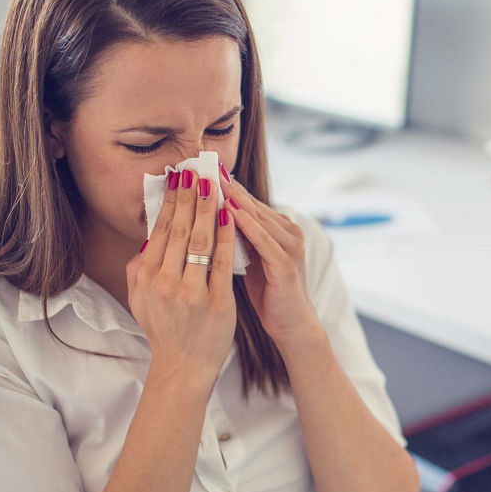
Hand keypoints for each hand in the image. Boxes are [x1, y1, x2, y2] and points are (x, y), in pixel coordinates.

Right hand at [126, 169, 236, 389]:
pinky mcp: (216, 302)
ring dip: (208, 208)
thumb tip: (149, 234)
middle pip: (180, 229)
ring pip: (201, 240)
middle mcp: (164, 283)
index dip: (171, 201)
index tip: (179, 178)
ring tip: (215, 184)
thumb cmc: (164, 328)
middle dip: (190, 196)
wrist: (183, 367)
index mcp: (145, 277)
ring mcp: (191, 292)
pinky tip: (231, 215)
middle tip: (198, 170)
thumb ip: (139, 266)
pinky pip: (222, 261)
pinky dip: (226, 236)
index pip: (160, 230)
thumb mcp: (140, 298)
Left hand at [217, 162, 320, 349]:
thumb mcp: (249, 259)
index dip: (222, 186)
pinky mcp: (286, 265)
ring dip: (234, 198)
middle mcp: (287, 231)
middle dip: (225, 185)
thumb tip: (205, 218)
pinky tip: (230, 212)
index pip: (245, 202)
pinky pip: (264, 240)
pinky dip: (247, 225)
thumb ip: (235, 238)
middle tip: (201, 166)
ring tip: (210, 181)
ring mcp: (289, 246)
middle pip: (251, 203)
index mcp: (276, 229)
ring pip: (257, 217)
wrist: (292, 325)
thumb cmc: (268, 293)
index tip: (198, 169)